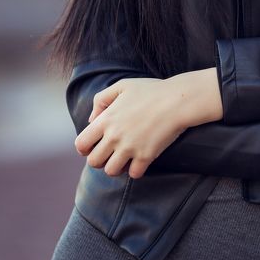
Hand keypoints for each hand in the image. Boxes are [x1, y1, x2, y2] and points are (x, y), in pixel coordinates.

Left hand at [74, 69, 221, 178]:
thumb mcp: (122, 86)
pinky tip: (140, 159)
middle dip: (100, 159)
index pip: (81, 144)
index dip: (85, 148)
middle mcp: (114, 136)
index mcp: (106, 119)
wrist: (178, 100)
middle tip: (110, 153)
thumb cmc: (151, 90)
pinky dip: (136, 170)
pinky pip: (133, 174)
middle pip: (94, 162)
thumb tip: (92, 120)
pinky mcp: (146, 156)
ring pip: (111, 171)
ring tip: (125, 158)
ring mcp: (130, 148)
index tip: (94, 145)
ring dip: (116, 167)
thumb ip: (101, 99)